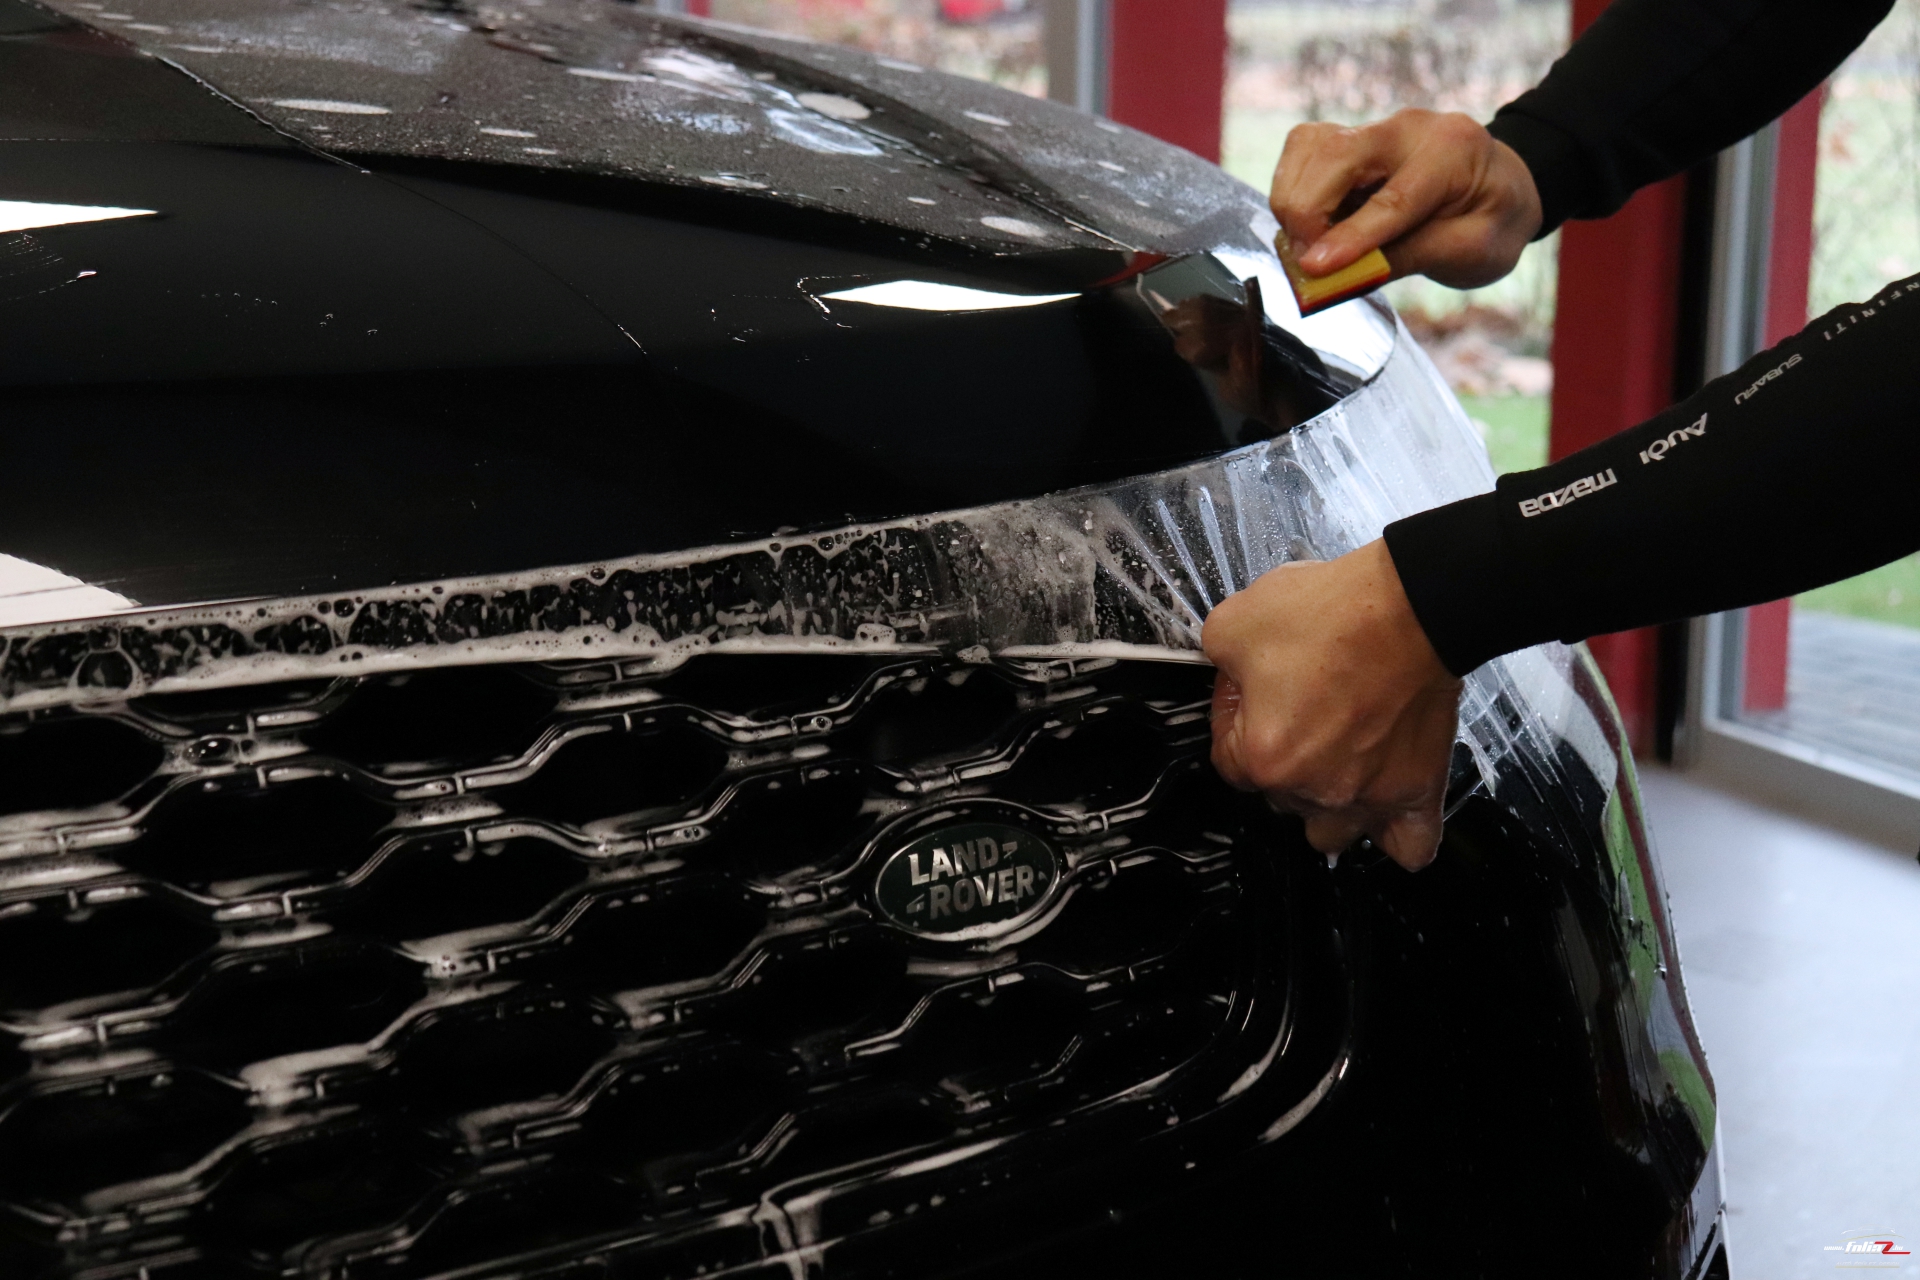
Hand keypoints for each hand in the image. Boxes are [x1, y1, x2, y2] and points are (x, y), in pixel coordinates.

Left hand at [1203, 540, 1462, 869]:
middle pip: (1278, 797)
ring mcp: (1368, 794)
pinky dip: (1395, 836)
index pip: (1227, 760)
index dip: (1235, 719)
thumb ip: (1215, 663)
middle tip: (1299, 708)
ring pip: (1331, 832)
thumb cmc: (1336, 614)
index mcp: (1265, 756)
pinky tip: (1384, 812)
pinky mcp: (1417, 788)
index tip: (1254, 693)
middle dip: (1280, 756)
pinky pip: (1408, 846)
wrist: (1412, 605)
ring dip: (1324, 806)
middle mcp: (1315, 787)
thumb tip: (1226, 678)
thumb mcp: (1232, 622)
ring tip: (1334, 765)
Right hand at [1271, 109, 1542, 290]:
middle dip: (1308, 212)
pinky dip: (1293, 187)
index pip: (1392, 197)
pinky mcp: (1350, 138)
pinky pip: (1303, 151)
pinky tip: (1310, 222)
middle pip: (1335, 155)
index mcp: (1453, 151)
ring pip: (1308, 146)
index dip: (1349, 236)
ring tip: (1307, 244)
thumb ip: (1408, 258)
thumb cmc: (1492, 221)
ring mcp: (1375, 127)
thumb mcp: (1473, 251)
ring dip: (1293, 199)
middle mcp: (1409, 128)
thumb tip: (1339, 276)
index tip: (1315, 268)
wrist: (1501, 186)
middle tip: (1308, 264)